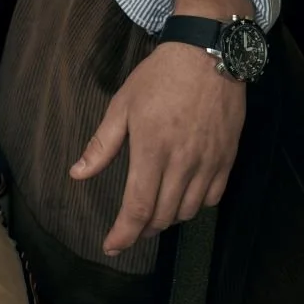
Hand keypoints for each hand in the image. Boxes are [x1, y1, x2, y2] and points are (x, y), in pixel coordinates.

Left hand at [69, 0, 249, 254]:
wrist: (208, 57)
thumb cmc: (158, 78)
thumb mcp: (121, 105)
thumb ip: (101, 145)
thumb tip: (77, 174)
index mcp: (152, 150)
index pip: (138, 206)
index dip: (124, 232)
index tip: (111, 246)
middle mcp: (183, 163)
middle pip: (163, 215)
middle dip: (143, 228)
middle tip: (128, 226)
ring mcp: (209, 163)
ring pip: (188, 210)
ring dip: (167, 218)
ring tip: (152, 211)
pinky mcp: (227, 159)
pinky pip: (212, 197)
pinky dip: (194, 205)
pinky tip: (181, 196)